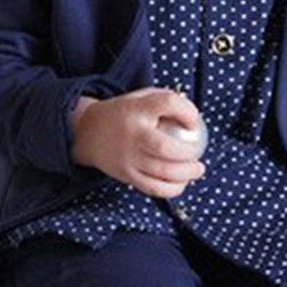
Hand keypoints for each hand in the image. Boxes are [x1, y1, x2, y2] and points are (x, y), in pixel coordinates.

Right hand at [69, 87, 206, 197]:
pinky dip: (172, 189)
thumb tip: (194, 115)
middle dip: (189, 153)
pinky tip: (182, 184)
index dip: (187, 112)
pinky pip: (153, 188)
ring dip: (186, 174)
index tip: (195, 122)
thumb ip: (165, 101)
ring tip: (197, 170)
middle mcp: (132, 134)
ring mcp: (128, 157)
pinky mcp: (126, 175)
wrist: (89, 133)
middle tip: (198, 153)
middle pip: (165, 147)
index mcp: (137, 109)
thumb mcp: (140, 98)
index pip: (167, 104)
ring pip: (162, 172)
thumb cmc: (124, 114)